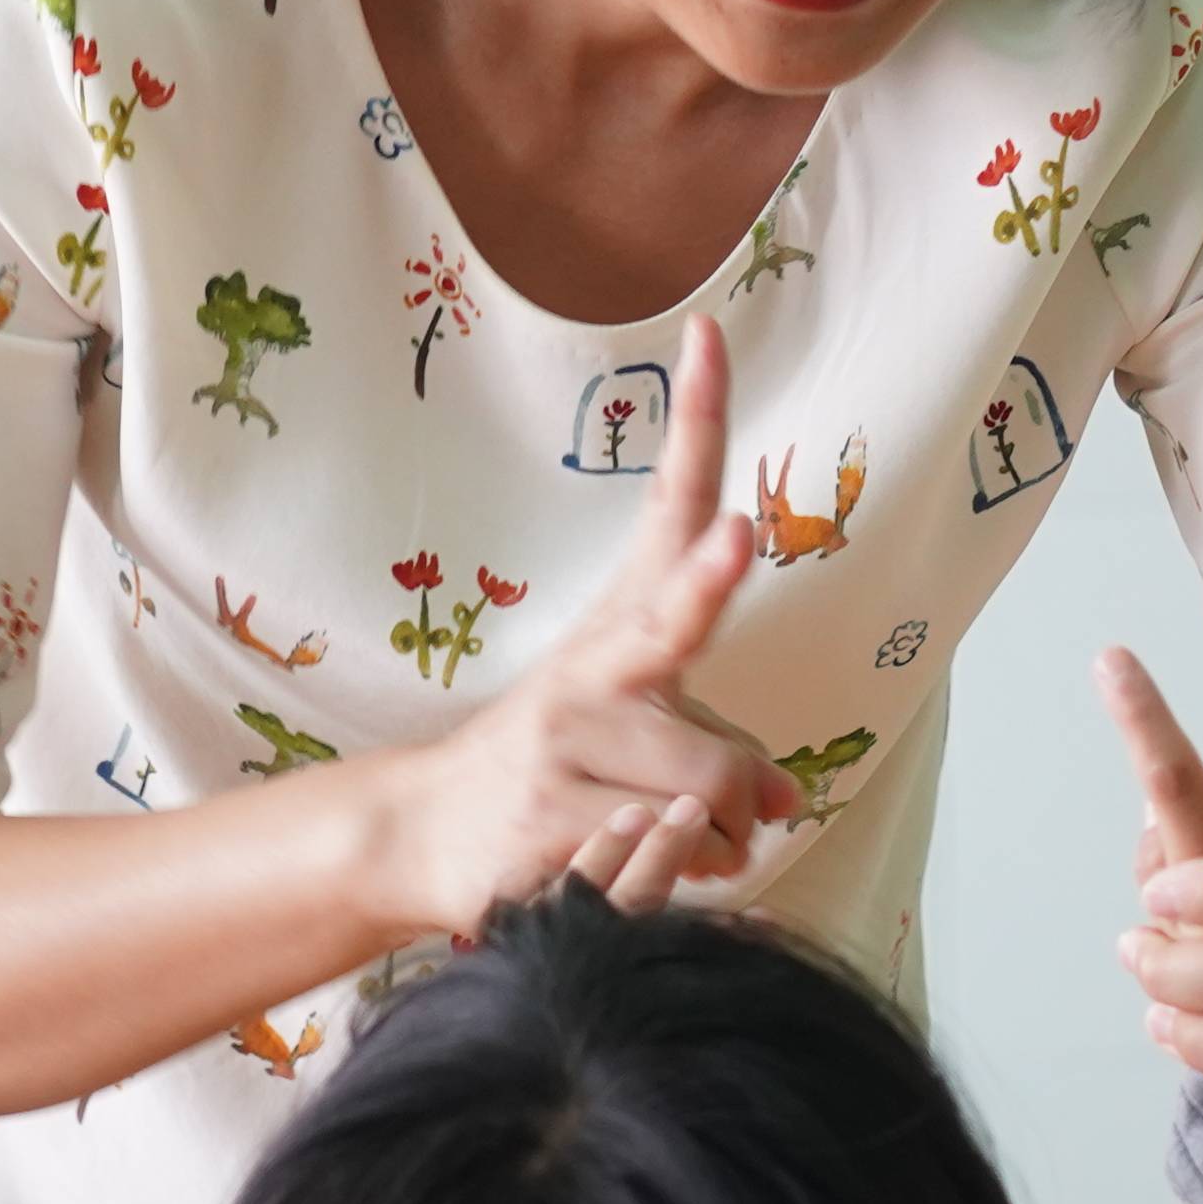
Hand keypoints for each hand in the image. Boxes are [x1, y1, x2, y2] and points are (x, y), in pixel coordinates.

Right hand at [379, 318, 799, 929]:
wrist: (418, 836)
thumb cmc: (553, 774)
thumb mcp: (635, 735)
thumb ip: (719, 754)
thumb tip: (785, 800)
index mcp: (622, 625)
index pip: (669, 505)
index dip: (698, 422)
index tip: (708, 333)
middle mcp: (593, 670)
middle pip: (668, 619)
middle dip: (704, 581)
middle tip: (735, 541)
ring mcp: (563, 741)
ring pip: (703, 782)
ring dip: (728, 826)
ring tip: (696, 838)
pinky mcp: (546, 816)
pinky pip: (661, 846)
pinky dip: (686, 869)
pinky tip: (641, 864)